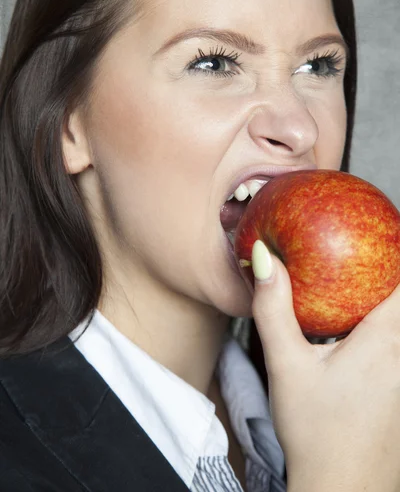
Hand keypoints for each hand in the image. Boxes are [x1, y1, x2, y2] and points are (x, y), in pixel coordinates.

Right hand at [251, 240, 399, 491]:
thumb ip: (274, 308)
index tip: (387, 226)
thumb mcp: (287, 365)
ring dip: (391, 296)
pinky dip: (390, 322)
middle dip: (393, 268)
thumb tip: (263, 258)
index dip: (399, 248)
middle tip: (374, 242)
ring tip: (367, 277)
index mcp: (385, 338)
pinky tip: (364, 325)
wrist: (344, 489)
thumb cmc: (317, 430)